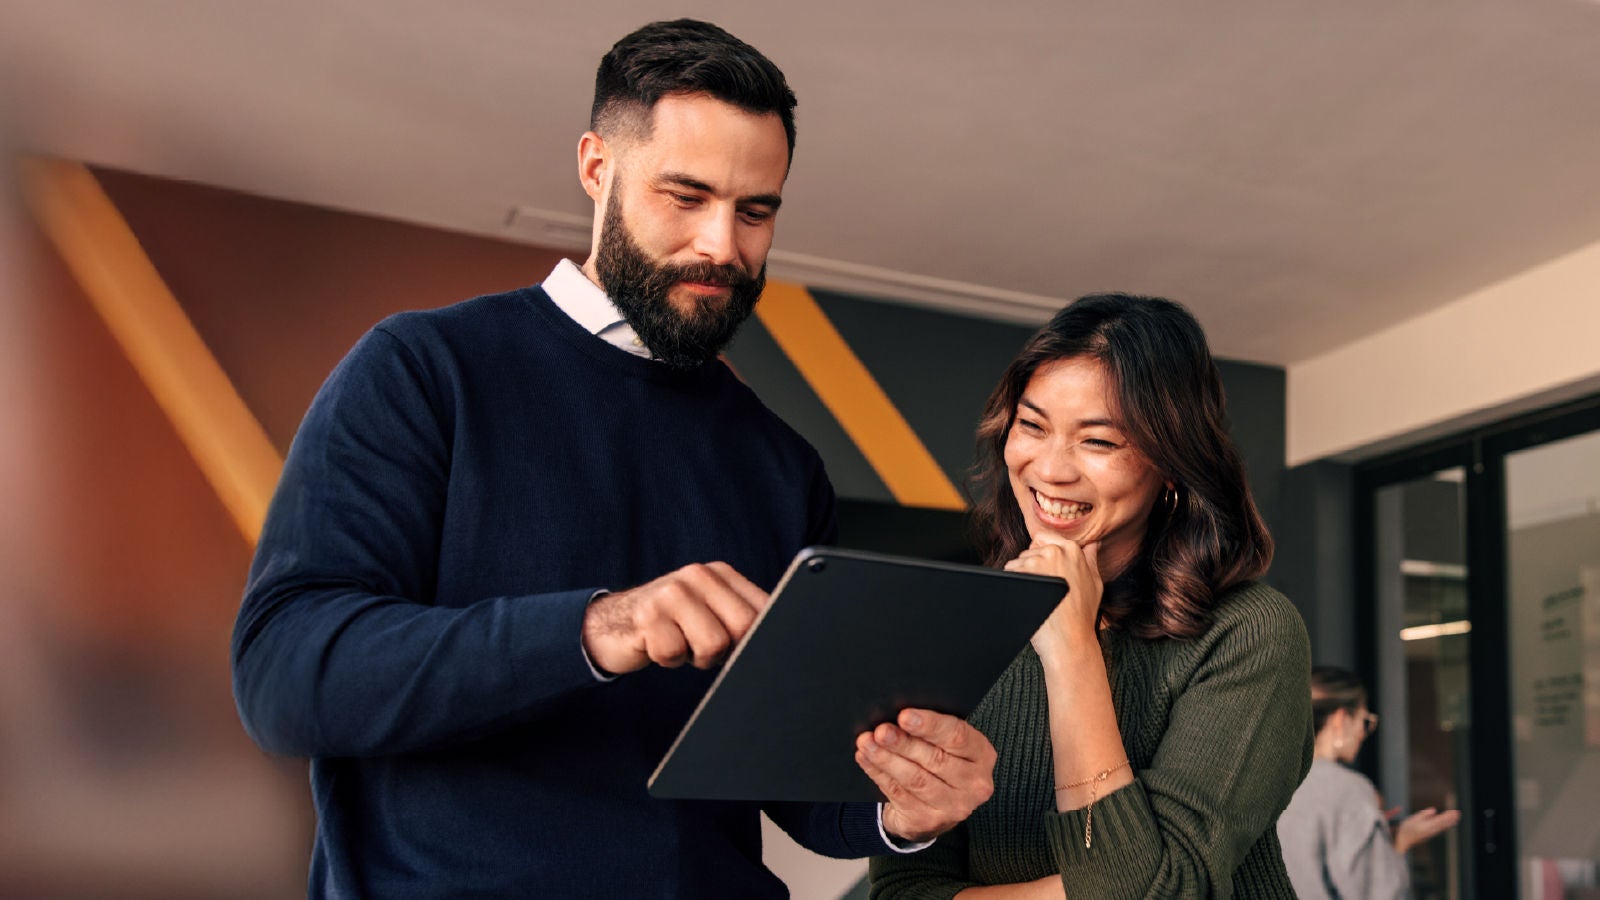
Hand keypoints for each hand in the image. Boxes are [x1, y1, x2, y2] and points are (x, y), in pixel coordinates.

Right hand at [581, 562, 766, 674]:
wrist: (611, 623)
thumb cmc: (672, 624)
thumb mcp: (708, 610)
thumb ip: (741, 616)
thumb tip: (780, 639)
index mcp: (720, 573)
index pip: (764, 608)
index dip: (756, 637)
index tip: (740, 646)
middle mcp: (697, 575)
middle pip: (743, 627)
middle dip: (727, 649)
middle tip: (702, 645)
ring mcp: (671, 593)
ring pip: (713, 645)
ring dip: (695, 657)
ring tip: (680, 643)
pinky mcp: (648, 616)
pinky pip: (675, 655)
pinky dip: (668, 660)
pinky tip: (657, 645)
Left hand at [855, 708, 995, 842]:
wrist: (933, 806)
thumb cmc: (940, 761)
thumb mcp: (946, 744)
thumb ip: (932, 730)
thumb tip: (898, 714)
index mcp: (982, 755)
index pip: (957, 736)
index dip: (929, 725)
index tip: (904, 716)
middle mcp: (974, 783)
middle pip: (935, 759)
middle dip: (903, 743)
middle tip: (881, 731)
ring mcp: (953, 806)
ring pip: (915, 779)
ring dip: (887, 759)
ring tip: (867, 743)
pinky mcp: (929, 821)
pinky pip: (899, 793)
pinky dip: (879, 773)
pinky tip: (866, 759)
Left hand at [1003, 537, 1100, 660]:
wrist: (1069, 639)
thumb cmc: (1082, 614)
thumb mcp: (1095, 582)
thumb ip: (1091, 559)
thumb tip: (1092, 544)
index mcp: (1072, 549)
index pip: (1043, 537)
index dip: (1041, 554)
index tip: (1045, 572)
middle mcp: (1054, 551)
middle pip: (1029, 550)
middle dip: (1031, 566)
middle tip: (1044, 589)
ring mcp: (1037, 561)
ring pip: (1018, 561)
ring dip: (1022, 575)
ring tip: (1037, 595)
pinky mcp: (1023, 573)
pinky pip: (1009, 571)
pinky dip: (1013, 582)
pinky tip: (1027, 597)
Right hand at [1394, 806, 1460, 853]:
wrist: (1403, 841)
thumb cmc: (1405, 829)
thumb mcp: (1412, 819)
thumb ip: (1423, 814)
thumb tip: (1434, 810)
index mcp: (1427, 826)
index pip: (1440, 820)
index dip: (1448, 816)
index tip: (1454, 812)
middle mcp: (1431, 830)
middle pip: (1443, 823)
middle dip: (1451, 818)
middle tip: (1459, 813)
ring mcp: (1431, 833)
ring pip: (1442, 826)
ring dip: (1450, 821)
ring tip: (1456, 817)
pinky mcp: (1429, 834)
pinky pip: (1440, 828)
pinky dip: (1445, 825)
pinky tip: (1447, 823)